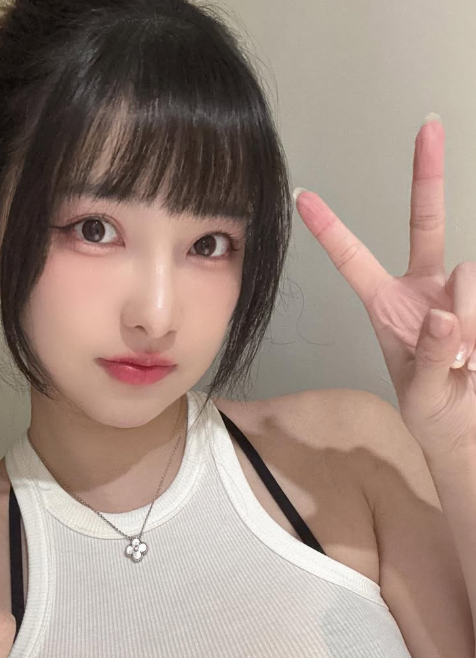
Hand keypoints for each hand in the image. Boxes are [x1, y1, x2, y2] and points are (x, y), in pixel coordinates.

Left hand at [294, 115, 475, 456]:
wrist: (469, 426)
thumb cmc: (435, 410)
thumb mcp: (423, 391)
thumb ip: (432, 354)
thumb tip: (446, 313)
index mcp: (388, 306)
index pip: (355, 260)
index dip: (332, 229)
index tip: (303, 196)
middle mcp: (424, 287)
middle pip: (427, 222)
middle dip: (427, 174)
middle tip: (428, 126)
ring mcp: (461, 290)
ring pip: (469, 276)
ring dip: (470, 323)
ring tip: (469, 361)